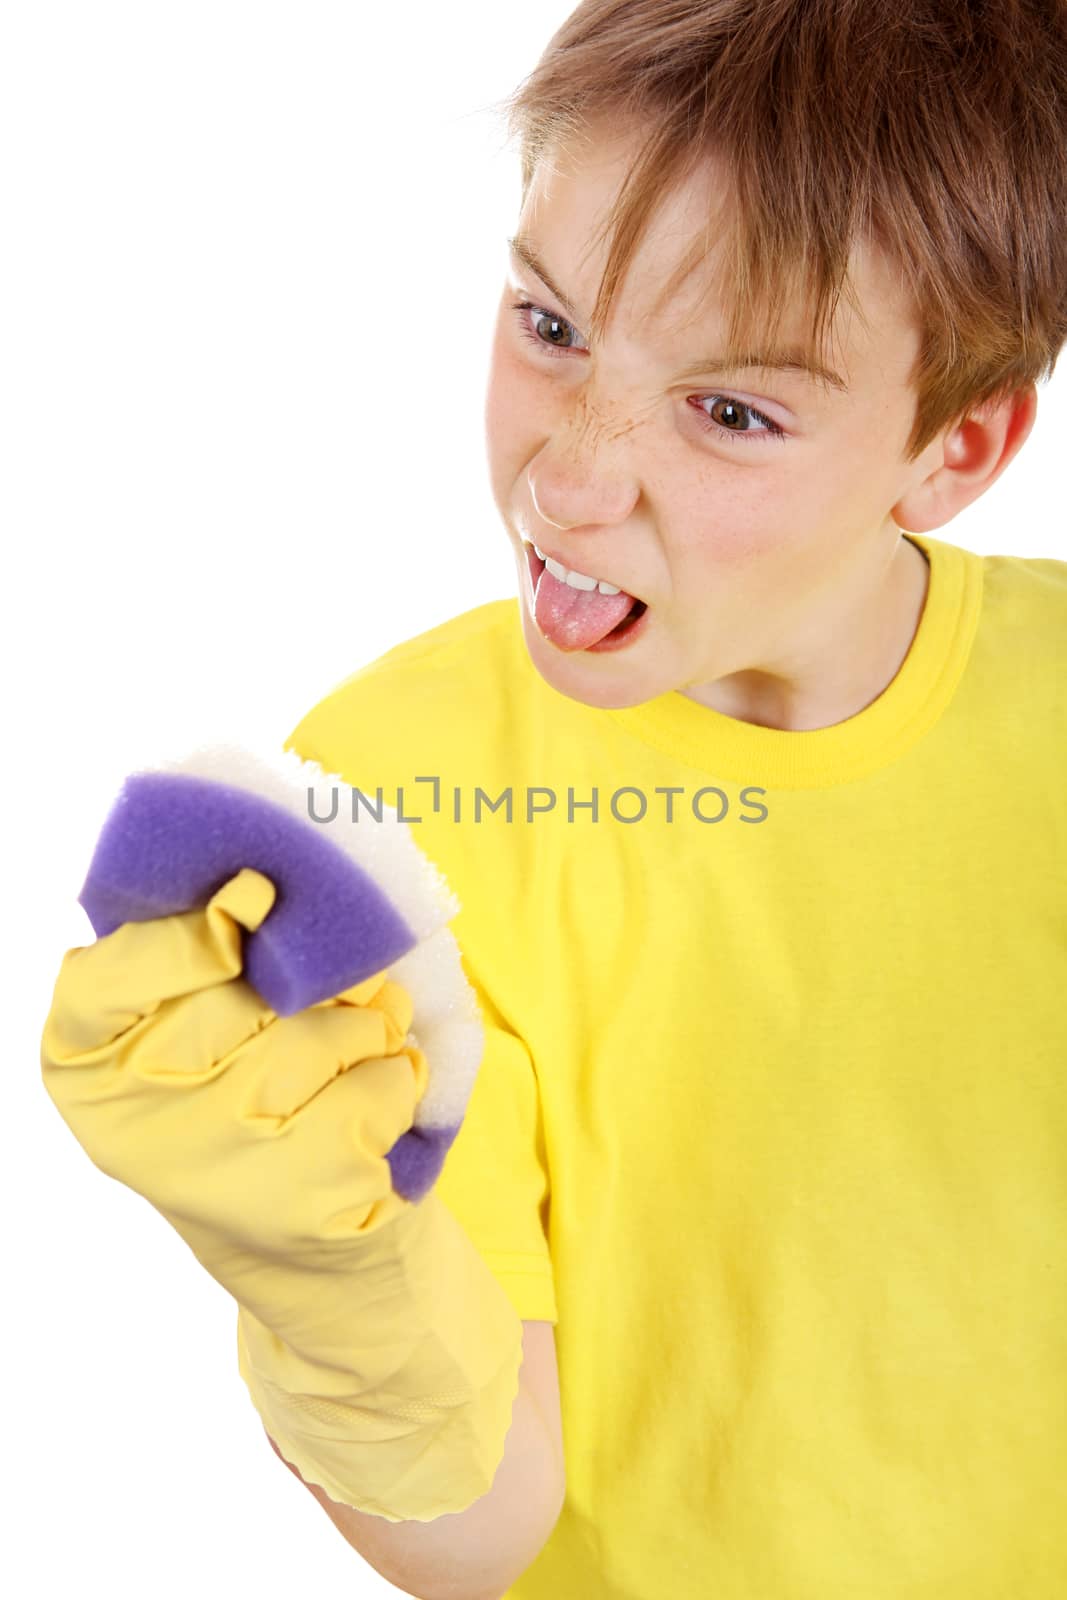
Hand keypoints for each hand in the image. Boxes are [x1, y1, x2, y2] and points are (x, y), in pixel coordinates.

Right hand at [41, 866, 429, 1350]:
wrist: (302, 1250)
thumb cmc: (241, 1103)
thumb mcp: (188, 1028)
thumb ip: (203, 960)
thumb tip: (254, 897)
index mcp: (87, 1063)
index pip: (119, 973)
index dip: (193, 932)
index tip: (254, 895)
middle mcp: (141, 1121)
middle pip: (255, 988)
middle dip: (320, 976)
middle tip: (338, 990)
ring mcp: (223, 1164)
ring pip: (334, 1030)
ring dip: (371, 1028)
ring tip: (356, 1055)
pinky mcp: (307, 1197)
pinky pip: (385, 1080)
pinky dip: (400, 1079)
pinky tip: (373, 1110)